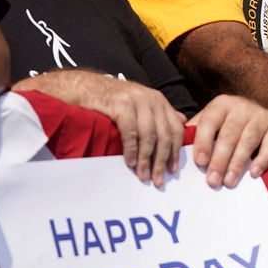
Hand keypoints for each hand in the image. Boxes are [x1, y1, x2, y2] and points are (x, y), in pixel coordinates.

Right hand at [13, 73, 185, 185]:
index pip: (174, 129)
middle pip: (163, 135)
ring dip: (146, 159)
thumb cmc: (112, 100)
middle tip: (158, 180)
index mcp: (159, 100)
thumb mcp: (141, 104)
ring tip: (143, 175)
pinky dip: (132, 149)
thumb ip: (160, 113)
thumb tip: (181, 123)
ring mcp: (137, 100)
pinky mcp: (121, 104)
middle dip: (161, 160)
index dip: (174, 151)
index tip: (172, 170)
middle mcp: (151, 99)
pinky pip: (130, 132)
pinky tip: (130, 162)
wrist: (86, 87)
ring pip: (149, 135)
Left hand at [188, 94, 267, 187]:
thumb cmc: (226, 121)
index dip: (204, 142)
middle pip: (229, 135)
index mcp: (221, 104)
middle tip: (212, 181)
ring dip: (238, 164)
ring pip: (248, 141)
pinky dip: (262, 160)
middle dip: (220, 160)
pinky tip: (253, 174)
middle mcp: (241, 106)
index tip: (200, 163)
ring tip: (229, 182)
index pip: (209, 122)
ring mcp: (260, 115)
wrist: (256, 110)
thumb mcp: (210, 120)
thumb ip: (195, 131)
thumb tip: (177, 146)